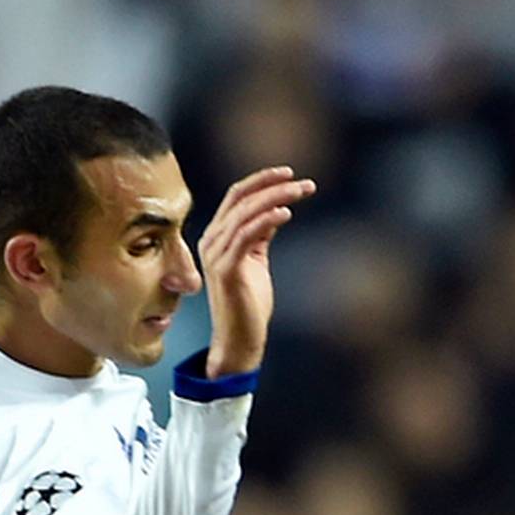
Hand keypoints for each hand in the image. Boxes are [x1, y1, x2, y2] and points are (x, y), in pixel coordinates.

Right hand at [197, 165, 314, 378]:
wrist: (238, 340)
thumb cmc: (248, 303)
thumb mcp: (256, 260)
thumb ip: (260, 235)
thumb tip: (277, 209)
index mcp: (217, 236)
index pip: (237, 196)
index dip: (262, 181)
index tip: (290, 174)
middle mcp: (211, 241)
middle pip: (241, 198)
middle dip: (272, 184)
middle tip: (303, 182)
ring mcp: (216, 255)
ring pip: (245, 212)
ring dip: (276, 198)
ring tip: (302, 191)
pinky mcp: (226, 269)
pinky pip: (246, 234)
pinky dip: (266, 219)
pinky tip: (287, 212)